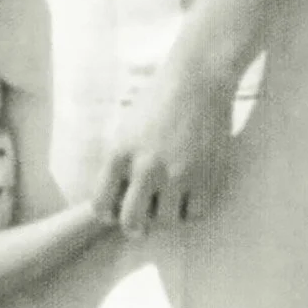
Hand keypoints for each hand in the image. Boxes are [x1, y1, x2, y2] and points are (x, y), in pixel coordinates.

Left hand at [93, 58, 237, 238]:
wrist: (197, 80)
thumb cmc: (158, 101)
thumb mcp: (125, 129)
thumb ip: (118, 163)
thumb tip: (115, 198)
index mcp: (119, 154)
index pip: (101, 205)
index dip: (108, 214)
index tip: (117, 210)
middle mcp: (145, 168)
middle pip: (131, 222)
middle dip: (135, 226)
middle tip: (143, 220)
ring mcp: (177, 174)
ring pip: (166, 221)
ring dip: (168, 214)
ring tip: (171, 197)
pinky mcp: (206, 176)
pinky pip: (196, 213)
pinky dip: (193, 208)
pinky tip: (191, 191)